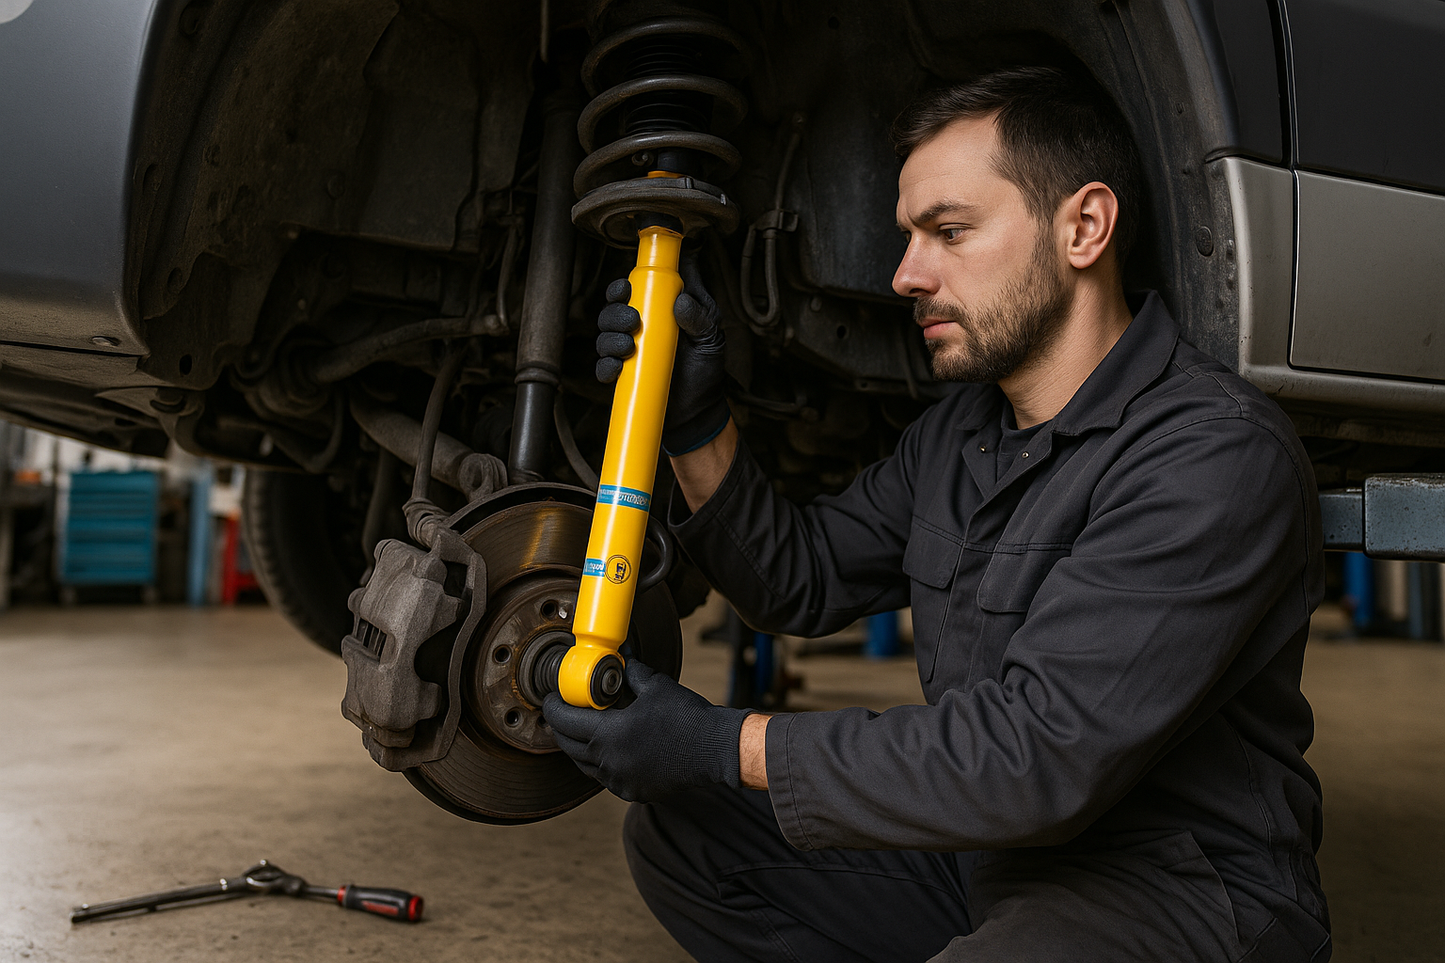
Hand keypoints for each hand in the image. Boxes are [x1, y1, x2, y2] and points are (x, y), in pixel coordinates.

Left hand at [543, 660, 749, 801]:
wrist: (714, 750)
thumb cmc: (686, 717)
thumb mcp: (654, 687)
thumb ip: (630, 673)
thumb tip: (620, 655)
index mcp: (608, 735)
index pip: (565, 722)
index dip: (553, 708)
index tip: (550, 699)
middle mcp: (608, 762)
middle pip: (569, 747)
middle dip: (561, 729)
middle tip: (563, 713)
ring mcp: (620, 780)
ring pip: (585, 766)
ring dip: (579, 748)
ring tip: (583, 731)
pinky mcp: (633, 791)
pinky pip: (606, 778)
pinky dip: (601, 764)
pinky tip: (610, 750)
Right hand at [595, 253, 730, 454]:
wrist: (698, 413)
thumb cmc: (705, 371)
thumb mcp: (711, 340)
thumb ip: (701, 317)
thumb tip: (681, 301)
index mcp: (661, 311)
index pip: (638, 288)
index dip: (629, 283)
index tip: (630, 285)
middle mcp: (641, 328)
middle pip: (614, 308)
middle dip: (616, 310)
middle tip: (633, 320)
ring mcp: (629, 351)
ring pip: (604, 334)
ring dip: (610, 336)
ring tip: (628, 346)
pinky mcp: (621, 376)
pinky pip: (603, 366)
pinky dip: (606, 365)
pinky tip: (617, 367)